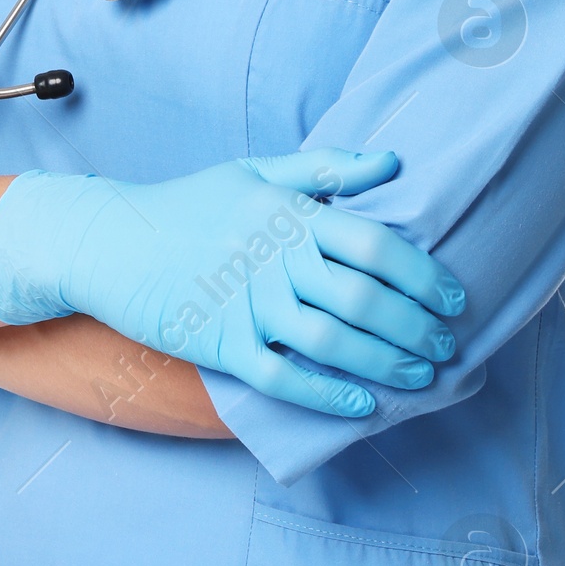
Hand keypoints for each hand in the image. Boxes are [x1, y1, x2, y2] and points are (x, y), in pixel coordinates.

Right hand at [0, 150, 464, 417]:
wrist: (111, 241)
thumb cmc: (189, 204)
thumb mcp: (254, 171)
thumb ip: (324, 167)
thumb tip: (392, 161)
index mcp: (288, 213)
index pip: (374, 244)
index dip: (422, 275)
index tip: (453, 297)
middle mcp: (273, 257)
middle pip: (362, 299)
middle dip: (415, 327)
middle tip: (445, 345)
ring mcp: (246, 302)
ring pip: (331, 342)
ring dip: (385, 363)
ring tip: (419, 375)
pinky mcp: (219, 343)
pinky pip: (282, 377)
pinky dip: (327, 394)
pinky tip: (362, 404)